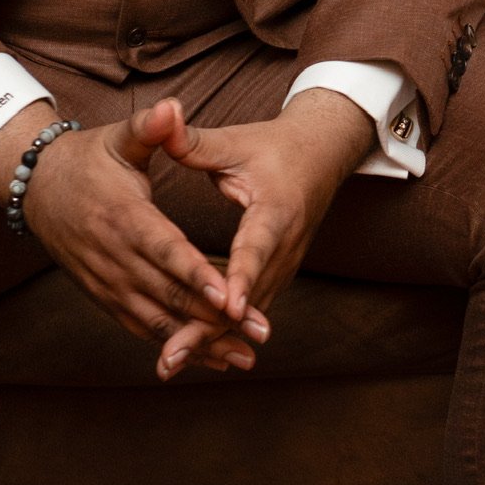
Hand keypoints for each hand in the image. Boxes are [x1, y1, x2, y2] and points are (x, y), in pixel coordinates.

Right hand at [0, 100, 269, 378]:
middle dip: (215, 317)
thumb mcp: (118, 138)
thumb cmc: (88, 159)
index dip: (197, 274)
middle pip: (168, 294)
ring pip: (158, 320)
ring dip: (200, 342)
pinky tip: (208, 357)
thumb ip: (148, 127)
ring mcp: (107, 283)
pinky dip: (175, 343)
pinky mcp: (105, 297)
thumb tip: (172, 107)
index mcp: (124, 217)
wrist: (39, 189)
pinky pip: (142, 327)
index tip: (230, 295)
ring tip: (244, 358)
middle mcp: (114, 258)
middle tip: (259, 333)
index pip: (166, 251)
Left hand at [151, 88, 376, 353]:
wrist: (321, 155)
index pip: (256, 249)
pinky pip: (247, 311)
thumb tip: (163, 121)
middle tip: (171, 357)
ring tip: (169, 362)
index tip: (225, 306)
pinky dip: (221, 333)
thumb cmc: (275, 147)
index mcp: (276, 211)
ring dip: (210, 339)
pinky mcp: (276, 276)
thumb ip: (197, 142)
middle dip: (209, 328)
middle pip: (247, 297)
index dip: (241, 278)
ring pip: (246, 313)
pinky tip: (189, 353)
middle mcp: (285, 247)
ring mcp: (284, 266)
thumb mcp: (237, 141)